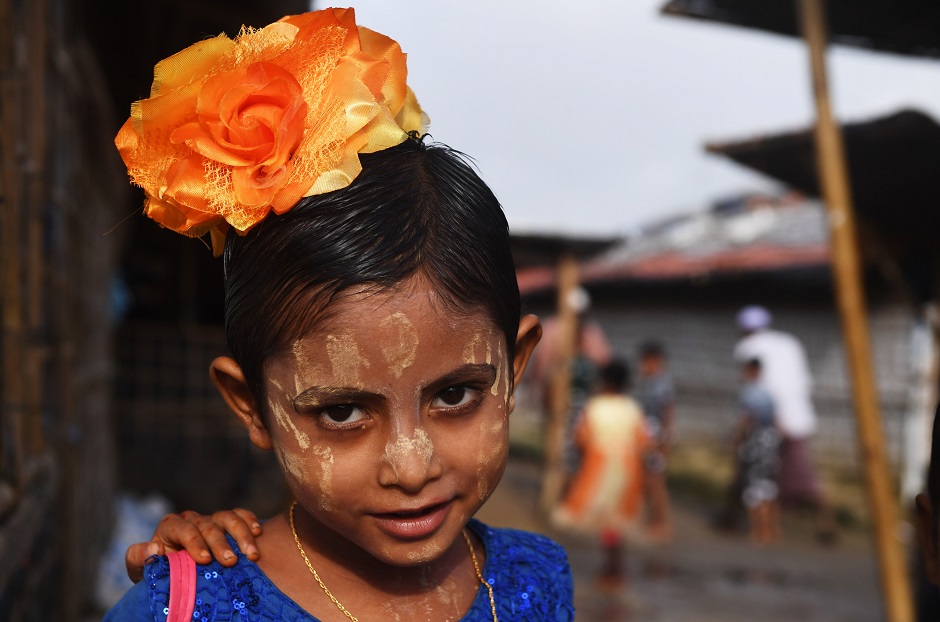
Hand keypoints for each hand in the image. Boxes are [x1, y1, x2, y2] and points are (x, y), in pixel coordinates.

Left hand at [124, 508, 262, 582]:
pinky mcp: (227, 524)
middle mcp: (192, 519)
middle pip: (208, 525)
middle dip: (221, 543)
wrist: (176, 576)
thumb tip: (155, 548)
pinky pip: (241, 515)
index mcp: (170, 527)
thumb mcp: (142, 569)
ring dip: (241, 534)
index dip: (194, 542)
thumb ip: (139, 558)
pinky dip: (250, 521)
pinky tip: (258, 532)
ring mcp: (211, 520)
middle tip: (231, 561)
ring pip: (227, 517)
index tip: (204, 560)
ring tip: (251, 554)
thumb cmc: (159, 573)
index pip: (182, 528)